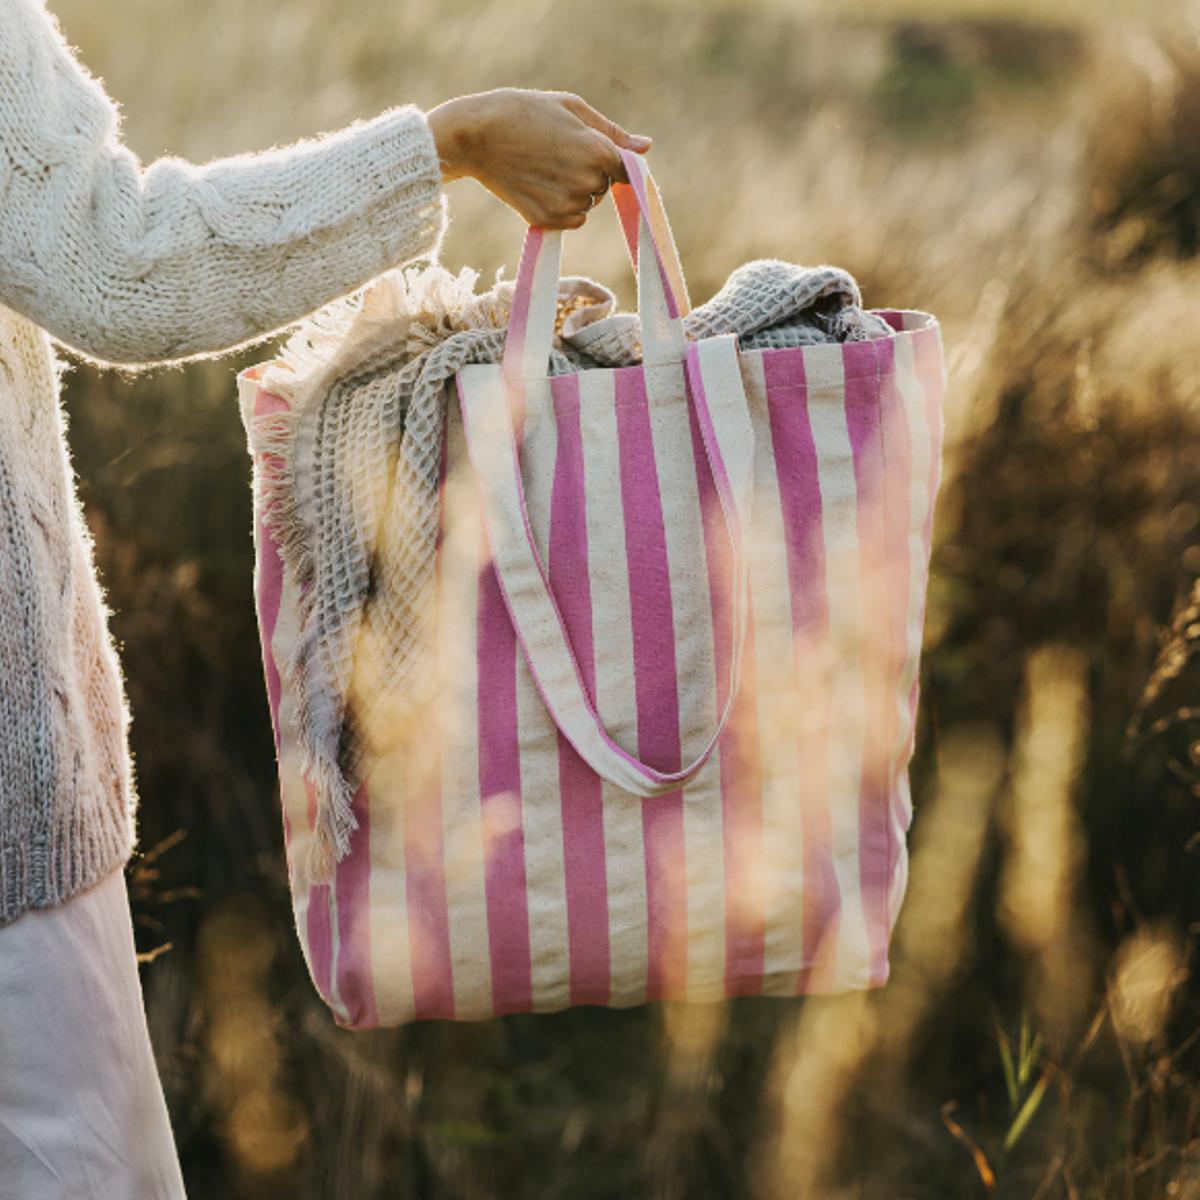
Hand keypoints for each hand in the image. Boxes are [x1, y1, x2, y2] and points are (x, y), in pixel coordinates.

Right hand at [427, 87, 651, 228]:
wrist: (476, 136)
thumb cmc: (525, 112)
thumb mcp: (572, 108)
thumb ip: (613, 132)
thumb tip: (646, 147)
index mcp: (600, 153)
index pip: (625, 169)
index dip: (609, 159)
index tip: (587, 150)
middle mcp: (588, 182)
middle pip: (604, 186)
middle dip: (589, 172)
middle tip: (555, 151)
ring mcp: (568, 205)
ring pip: (587, 203)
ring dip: (574, 190)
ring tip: (543, 166)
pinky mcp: (548, 221)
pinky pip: (572, 220)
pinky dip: (561, 208)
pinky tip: (538, 186)